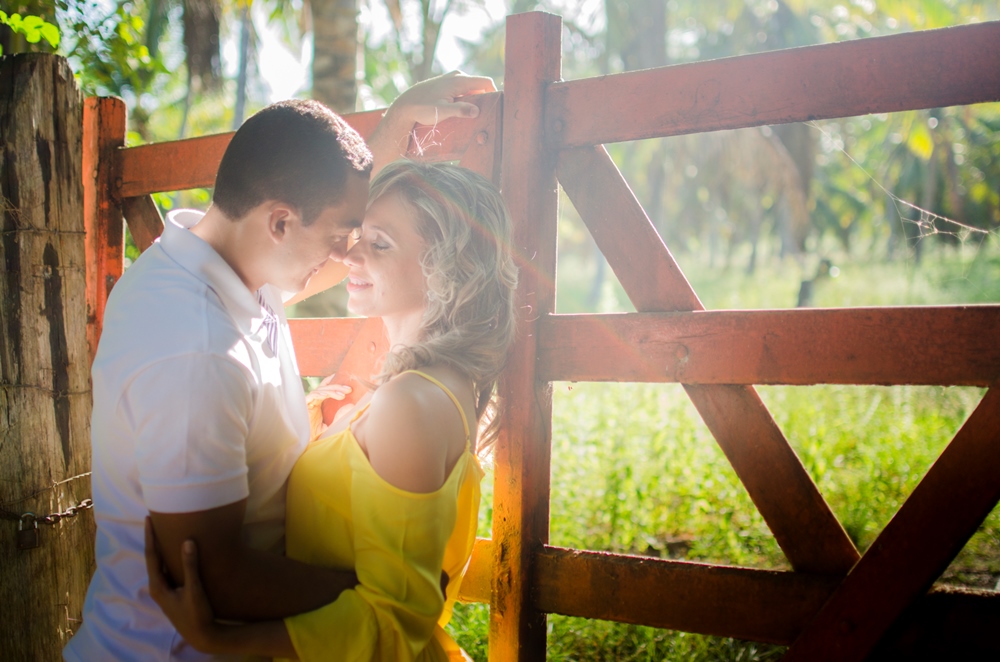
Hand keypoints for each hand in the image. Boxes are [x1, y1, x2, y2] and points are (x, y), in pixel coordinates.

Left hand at [145, 518, 221, 653]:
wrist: (202, 636)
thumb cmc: (196, 614)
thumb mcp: (194, 590)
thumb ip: (190, 566)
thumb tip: (187, 541)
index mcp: (158, 585)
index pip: (151, 555)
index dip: (150, 536)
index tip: (149, 519)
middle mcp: (158, 587)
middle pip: (153, 558)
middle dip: (153, 539)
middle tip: (154, 521)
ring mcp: (165, 590)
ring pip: (160, 564)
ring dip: (161, 548)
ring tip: (164, 532)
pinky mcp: (173, 592)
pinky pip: (168, 569)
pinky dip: (169, 557)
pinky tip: (176, 552)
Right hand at [306, 375, 353, 435]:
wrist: (307, 444)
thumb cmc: (319, 436)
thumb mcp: (333, 425)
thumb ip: (340, 416)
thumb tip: (352, 405)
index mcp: (320, 403)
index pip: (327, 389)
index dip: (336, 384)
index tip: (349, 386)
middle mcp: (314, 402)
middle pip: (325, 388)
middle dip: (337, 386)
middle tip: (349, 389)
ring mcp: (309, 404)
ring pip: (319, 390)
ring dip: (331, 390)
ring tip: (342, 395)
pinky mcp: (303, 407)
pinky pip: (310, 397)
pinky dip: (318, 394)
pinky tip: (326, 395)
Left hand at [387, 70, 496, 125]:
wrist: (405, 104)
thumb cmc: (422, 108)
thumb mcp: (442, 112)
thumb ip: (460, 110)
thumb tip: (477, 111)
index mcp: (459, 80)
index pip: (485, 82)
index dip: (494, 93)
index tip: (496, 106)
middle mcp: (457, 76)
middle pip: (479, 86)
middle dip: (483, 99)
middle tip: (483, 115)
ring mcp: (452, 79)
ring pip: (471, 88)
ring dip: (473, 100)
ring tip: (470, 115)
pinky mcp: (447, 84)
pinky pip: (463, 90)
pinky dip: (466, 99)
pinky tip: (460, 110)